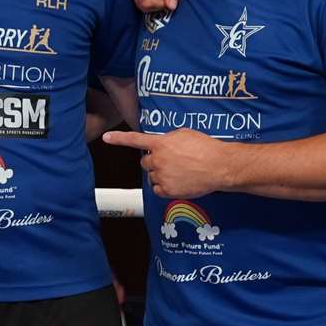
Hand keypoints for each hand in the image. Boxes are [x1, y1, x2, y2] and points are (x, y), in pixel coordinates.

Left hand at [102, 128, 232, 198]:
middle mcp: (158, 160)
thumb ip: (168, 139)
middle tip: (171, 161)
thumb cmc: (205, 148)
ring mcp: (162, 176)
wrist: (218, 166)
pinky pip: (157, 189)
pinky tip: (178, 181)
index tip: (106, 138)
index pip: (135, 140)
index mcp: (161, 144)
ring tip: (179, 172)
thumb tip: (163, 144)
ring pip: (152, 177)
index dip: (119, 139)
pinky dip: (164, 187)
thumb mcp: (185, 134)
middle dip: (154, 162)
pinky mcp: (168, 190)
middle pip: (145, 162)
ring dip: (160, 174)